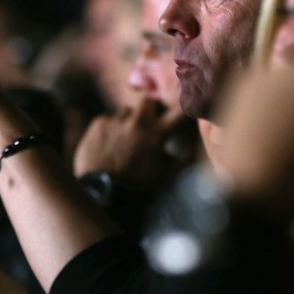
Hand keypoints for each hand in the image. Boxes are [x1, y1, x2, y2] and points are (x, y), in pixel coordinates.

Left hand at [73, 96, 188, 190]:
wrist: (100, 193)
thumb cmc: (136, 188)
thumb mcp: (164, 178)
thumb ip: (182, 161)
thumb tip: (193, 148)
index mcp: (156, 135)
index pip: (179, 112)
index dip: (187, 105)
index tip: (189, 103)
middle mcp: (136, 123)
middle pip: (148, 101)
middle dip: (149, 109)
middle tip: (148, 122)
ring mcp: (116, 121)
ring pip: (126, 112)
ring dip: (128, 122)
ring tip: (125, 142)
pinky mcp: (99, 123)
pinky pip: (108, 119)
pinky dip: (111, 129)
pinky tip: (109, 146)